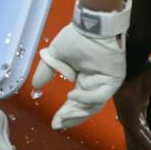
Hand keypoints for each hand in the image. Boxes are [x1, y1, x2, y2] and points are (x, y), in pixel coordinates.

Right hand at [32, 2, 130, 128]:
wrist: (92, 25)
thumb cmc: (76, 37)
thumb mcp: (56, 57)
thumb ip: (47, 72)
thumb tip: (36, 86)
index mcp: (84, 80)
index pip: (76, 102)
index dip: (65, 113)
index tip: (54, 123)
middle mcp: (96, 84)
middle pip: (85, 108)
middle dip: (71, 117)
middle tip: (58, 124)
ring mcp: (106, 82)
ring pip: (94, 105)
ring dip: (78, 112)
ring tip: (63, 115)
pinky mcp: (114, 79)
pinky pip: (100, 95)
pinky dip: (86, 98)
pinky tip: (72, 96)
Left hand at [110, 60, 150, 149]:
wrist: (135, 60)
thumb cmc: (145, 68)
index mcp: (137, 107)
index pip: (145, 132)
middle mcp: (131, 115)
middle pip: (140, 141)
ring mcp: (128, 116)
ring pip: (137, 141)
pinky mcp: (127, 115)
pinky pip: (137, 135)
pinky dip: (147, 145)